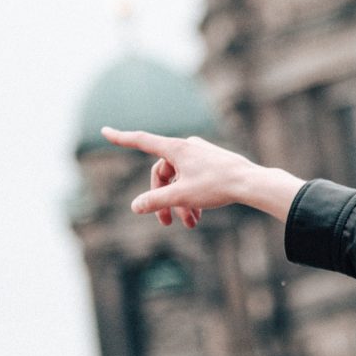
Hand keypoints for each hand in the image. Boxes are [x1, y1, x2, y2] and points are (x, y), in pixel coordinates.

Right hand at [101, 129, 304, 225]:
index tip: (104, 131)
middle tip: (166, 223)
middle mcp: (187, 147)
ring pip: (180, 180)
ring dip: (180, 203)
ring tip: (189, 224)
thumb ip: (156, 201)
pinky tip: (199, 216)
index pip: (141, 141)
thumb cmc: (218, 186)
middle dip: (163, 199)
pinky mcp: (212, 163)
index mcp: (175, 148)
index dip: (121, 138)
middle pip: (163, 174)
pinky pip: (194, 180)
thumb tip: (135, 207)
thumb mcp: (182, 196)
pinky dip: (192, 197)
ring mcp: (200, 154)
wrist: (252, 183)